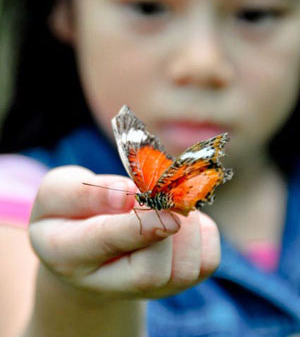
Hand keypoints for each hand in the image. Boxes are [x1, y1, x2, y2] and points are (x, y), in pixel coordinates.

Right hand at [29, 166, 220, 299]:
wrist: (90, 247)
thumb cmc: (72, 213)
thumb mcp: (59, 191)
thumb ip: (82, 191)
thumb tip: (127, 194)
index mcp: (70, 255)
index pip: (107, 243)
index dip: (137, 222)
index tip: (155, 199)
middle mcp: (111, 284)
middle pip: (152, 271)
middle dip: (164, 223)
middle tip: (158, 194)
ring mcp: (147, 288)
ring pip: (185, 269)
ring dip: (186, 226)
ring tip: (165, 205)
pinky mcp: (178, 282)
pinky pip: (208, 259)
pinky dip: (202, 231)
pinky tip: (180, 219)